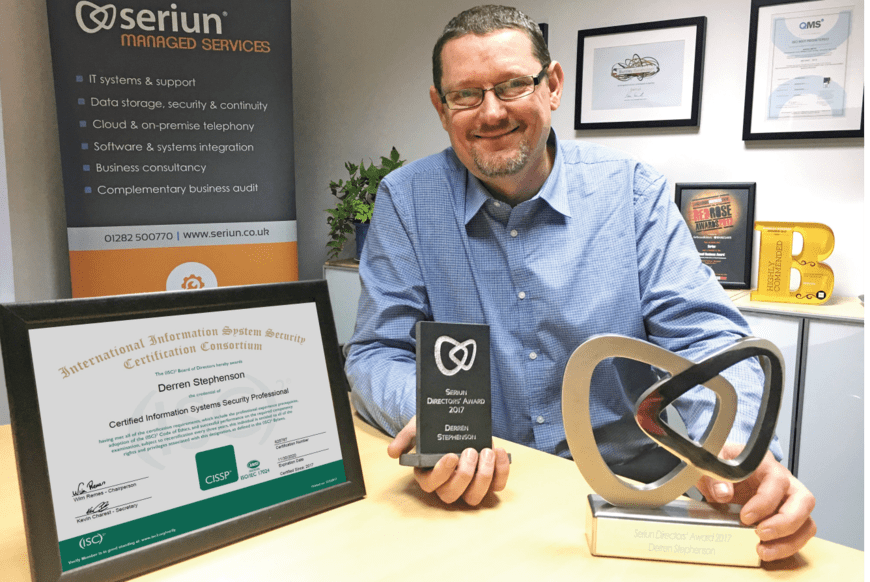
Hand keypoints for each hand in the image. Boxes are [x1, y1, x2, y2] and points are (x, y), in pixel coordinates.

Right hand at [387, 416, 509, 504]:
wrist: (454, 421)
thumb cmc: (433, 428)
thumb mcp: (417, 427)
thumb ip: (405, 438)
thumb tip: (393, 451)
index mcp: (427, 474)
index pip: (431, 484)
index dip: (442, 474)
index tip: (451, 455)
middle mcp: (447, 484)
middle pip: (452, 495)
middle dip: (464, 475)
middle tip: (471, 452)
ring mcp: (468, 484)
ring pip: (474, 496)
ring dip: (484, 476)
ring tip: (487, 452)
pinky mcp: (488, 480)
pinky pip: (496, 485)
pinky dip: (501, 471)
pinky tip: (498, 452)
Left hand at [695, 443, 815, 561]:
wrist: (723, 474)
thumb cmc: (724, 467)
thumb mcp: (713, 466)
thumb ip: (714, 477)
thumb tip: (723, 493)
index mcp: (766, 465)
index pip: (777, 481)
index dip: (764, 501)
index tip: (745, 517)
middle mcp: (785, 482)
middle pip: (804, 500)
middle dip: (785, 523)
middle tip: (761, 534)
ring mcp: (790, 501)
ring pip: (806, 521)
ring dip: (789, 541)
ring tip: (764, 551)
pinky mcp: (789, 518)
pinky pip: (800, 534)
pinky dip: (787, 547)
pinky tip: (768, 551)